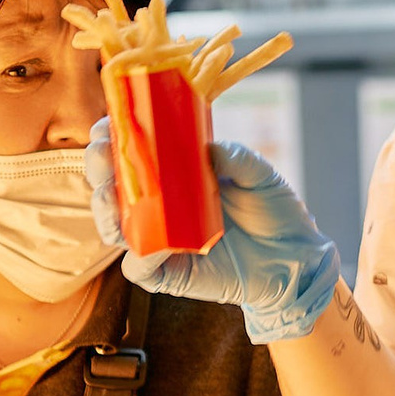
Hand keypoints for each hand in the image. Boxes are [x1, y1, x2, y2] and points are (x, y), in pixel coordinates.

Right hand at [86, 118, 340, 342]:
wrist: (296, 258)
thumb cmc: (274, 211)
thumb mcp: (259, 175)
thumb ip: (237, 157)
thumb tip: (208, 149)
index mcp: (171, 174)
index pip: (128, 151)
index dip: (110, 135)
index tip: (108, 123)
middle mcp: (156, 205)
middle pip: (108, 184)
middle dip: (98, 166)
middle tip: (105, 154)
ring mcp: (158, 239)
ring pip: (113, 225)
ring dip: (105, 209)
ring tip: (113, 197)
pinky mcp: (166, 273)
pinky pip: (139, 266)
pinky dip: (140, 253)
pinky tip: (153, 242)